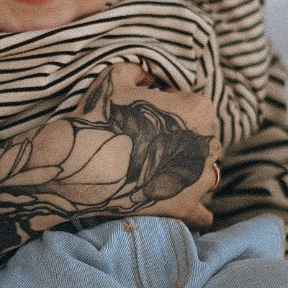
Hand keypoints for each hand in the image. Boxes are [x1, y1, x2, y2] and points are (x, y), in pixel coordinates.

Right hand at [0, 61, 220, 240]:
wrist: (80, 162)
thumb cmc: (100, 116)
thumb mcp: (116, 76)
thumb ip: (139, 72)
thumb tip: (148, 79)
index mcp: (198, 109)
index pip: (194, 103)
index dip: (171, 105)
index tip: (149, 112)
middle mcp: (207, 145)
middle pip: (203, 139)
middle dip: (184, 138)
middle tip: (151, 141)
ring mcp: (198, 179)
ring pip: (207, 172)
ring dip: (192, 170)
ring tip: (163, 169)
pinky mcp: (184, 207)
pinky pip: (202, 214)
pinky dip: (195, 210)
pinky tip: (180, 202)